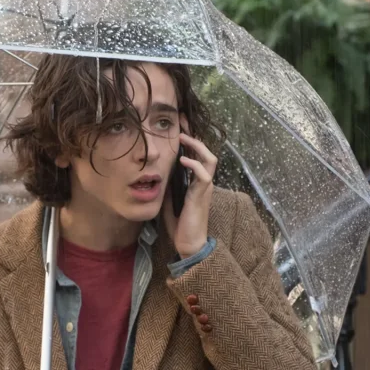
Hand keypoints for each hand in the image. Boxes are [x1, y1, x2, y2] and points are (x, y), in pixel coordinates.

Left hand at [163, 132, 216, 257]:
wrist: (189, 244)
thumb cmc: (181, 226)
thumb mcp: (169, 201)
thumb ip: (168, 187)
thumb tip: (159, 173)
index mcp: (197, 184)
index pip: (198, 158)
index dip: (191, 143)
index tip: (180, 129)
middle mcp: (204, 183)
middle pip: (207, 153)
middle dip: (195, 138)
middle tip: (182, 125)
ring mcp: (205, 188)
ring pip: (210, 159)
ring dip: (198, 147)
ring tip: (184, 139)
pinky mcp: (202, 195)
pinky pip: (203, 174)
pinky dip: (194, 164)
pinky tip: (182, 160)